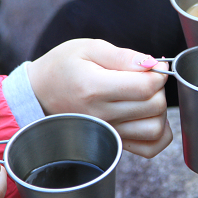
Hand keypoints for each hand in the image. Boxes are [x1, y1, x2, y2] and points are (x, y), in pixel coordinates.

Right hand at [27, 39, 172, 157]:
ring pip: (156, 129)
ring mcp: (108, 133)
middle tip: (147, 78)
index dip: (159, 73)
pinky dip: (158, 134)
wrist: (38, 94)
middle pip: (155, 107)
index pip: (146, 87)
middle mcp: (102, 115)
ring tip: (146, 97)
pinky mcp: (114, 143)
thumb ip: (123, 55)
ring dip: (160, 111)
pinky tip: (148, 116)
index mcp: (94, 88)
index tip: (155, 65)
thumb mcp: (89, 48)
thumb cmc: (63, 67)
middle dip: (159, 88)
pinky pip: (149, 148)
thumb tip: (153, 64)